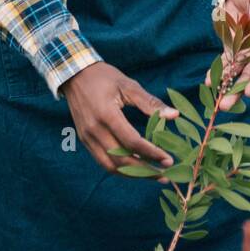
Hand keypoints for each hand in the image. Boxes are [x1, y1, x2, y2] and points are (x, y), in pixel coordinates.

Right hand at [61, 62, 178, 173]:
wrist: (74, 75)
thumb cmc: (104, 77)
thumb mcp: (128, 85)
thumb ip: (151, 103)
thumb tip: (175, 115)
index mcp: (106, 114)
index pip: (132, 142)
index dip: (151, 153)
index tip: (168, 160)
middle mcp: (95, 130)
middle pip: (121, 160)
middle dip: (144, 170)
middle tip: (166, 175)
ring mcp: (87, 138)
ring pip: (111, 166)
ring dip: (132, 174)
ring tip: (152, 175)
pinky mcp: (85, 140)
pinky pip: (103, 161)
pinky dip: (120, 168)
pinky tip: (135, 168)